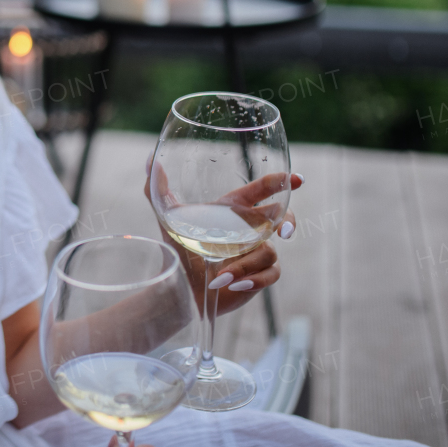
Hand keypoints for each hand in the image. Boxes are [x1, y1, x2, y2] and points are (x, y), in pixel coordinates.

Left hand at [144, 164, 301, 315]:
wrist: (181, 287)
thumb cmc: (178, 250)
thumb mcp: (168, 219)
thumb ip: (157, 189)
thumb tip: (151, 159)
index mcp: (235, 209)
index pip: (263, 190)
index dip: (282, 182)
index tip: (295, 179)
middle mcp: (251, 228)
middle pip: (282, 217)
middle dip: (289, 221)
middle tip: (284, 230)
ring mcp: (257, 252)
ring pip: (268, 251)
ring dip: (245, 264)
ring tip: (220, 275)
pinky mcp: (260, 276)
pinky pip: (270, 274)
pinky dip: (253, 280)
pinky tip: (232, 284)